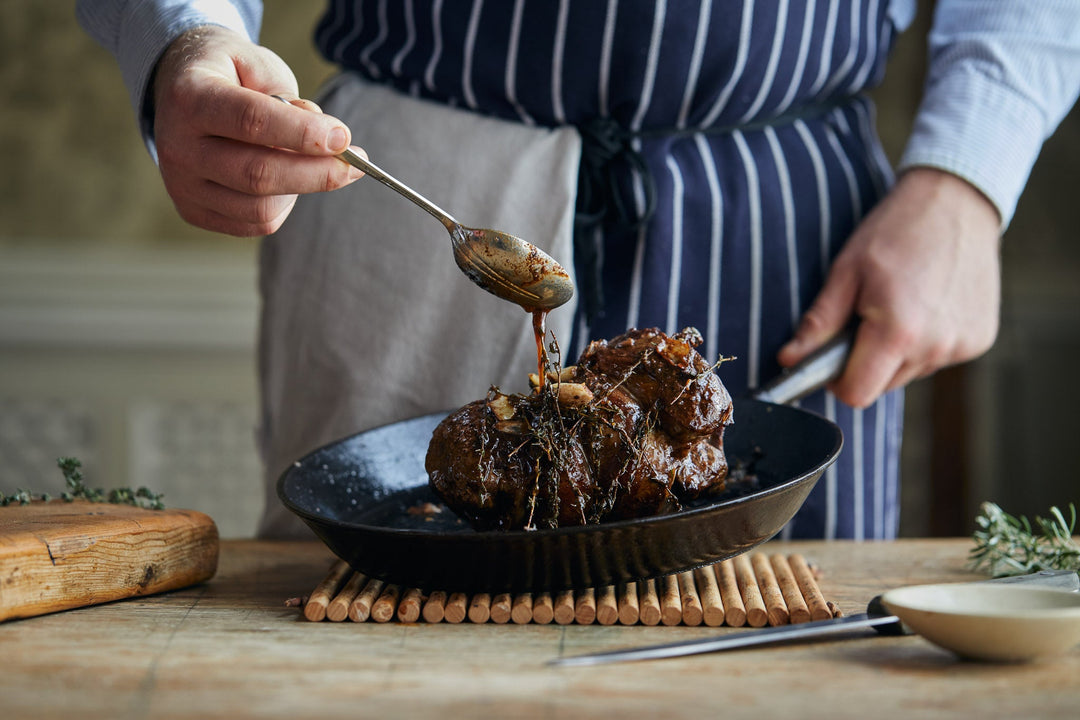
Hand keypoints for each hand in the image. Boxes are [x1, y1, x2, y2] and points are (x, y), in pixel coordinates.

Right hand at [151, 26, 363, 235]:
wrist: (178, 90)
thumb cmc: (230, 75)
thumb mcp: (259, 64)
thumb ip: (290, 99)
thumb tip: (325, 141)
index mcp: (190, 97)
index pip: (252, 122)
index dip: (304, 133)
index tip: (343, 137)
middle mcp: (177, 146)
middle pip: (258, 174)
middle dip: (318, 173)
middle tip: (355, 163)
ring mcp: (181, 185)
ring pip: (260, 207)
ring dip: (303, 188)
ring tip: (312, 163)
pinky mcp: (193, 211)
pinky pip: (255, 224)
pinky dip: (285, 206)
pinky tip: (288, 179)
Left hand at [777, 167, 1002, 407]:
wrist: (957, 201)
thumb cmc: (896, 230)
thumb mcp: (846, 272)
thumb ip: (819, 324)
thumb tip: (789, 359)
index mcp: (898, 333)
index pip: (857, 393)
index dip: (837, 381)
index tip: (831, 357)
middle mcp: (936, 347)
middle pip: (883, 385)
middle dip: (865, 362)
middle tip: (865, 317)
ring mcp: (963, 345)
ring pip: (910, 372)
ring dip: (896, 352)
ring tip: (899, 304)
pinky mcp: (980, 339)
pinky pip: (938, 357)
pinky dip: (925, 341)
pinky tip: (926, 304)